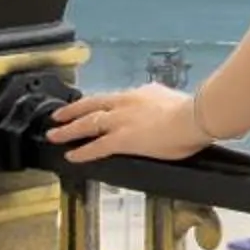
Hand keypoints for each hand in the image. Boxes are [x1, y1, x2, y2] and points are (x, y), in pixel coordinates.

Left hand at [45, 83, 209, 164]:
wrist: (195, 117)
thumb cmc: (193, 112)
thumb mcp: (173, 100)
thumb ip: (160, 103)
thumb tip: (159, 108)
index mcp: (141, 93)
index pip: (114, 98)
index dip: (101, 104)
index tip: (94, 106)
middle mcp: (126, 103)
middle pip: (92, 105)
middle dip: (73, 110)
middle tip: (58, 114)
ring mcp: (121, 121)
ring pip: (87, 123)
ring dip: (68, 129)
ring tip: (54, 134)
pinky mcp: (121, 140)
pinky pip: (95, 147)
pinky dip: (81, 152)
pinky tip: (70, 156)